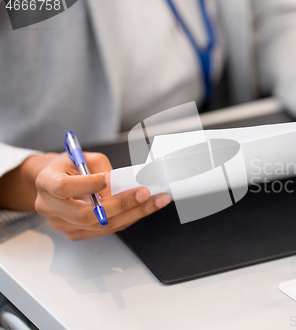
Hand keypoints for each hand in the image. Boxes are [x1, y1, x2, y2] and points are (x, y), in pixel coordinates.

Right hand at [0, 152, 170, 240]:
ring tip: (156, 201)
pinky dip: (128, 218)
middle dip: (120, 204)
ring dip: (133, 214)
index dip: (88, 185)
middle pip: (86, 214)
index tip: (110, 178)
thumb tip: (122, 185)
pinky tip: (145, 208)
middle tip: (145, 193)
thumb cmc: (69, 166)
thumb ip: (100, 169)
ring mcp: (62, 225)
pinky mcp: (77, 233)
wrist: (54, 181)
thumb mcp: (82, 157)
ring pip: (100, 226)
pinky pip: (106, 229)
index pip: (64, 188)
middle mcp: (50, 207)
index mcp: (46, 183)